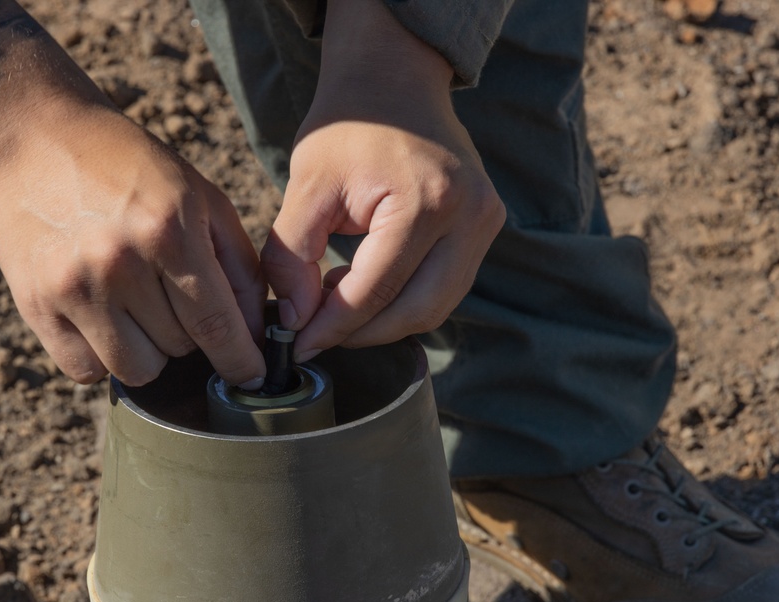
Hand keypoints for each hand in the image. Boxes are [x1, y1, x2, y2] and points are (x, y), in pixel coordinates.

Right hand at [0, 1, 265, 386]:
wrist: (36, 137)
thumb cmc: (131, 167)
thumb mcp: (201, 198)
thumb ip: (239, 266)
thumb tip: (254, 334)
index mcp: (168, 231)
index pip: (216, 325)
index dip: (241, 361)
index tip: (253, 377)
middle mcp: (119, 262)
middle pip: (179, 349)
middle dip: (189, 333)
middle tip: (170, 293)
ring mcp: (71, 287)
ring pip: (136, 370)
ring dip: (148, 350)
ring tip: (137, 305)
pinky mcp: (34, 305)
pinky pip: (85, 370)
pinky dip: (101, 356)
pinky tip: (102, 316)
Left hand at [261, 0, 504, 361]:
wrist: (395, 78)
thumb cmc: (347, 126)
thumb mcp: (307, 185)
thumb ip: (292, 256)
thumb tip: (294, 321)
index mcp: (426, 201)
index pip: (375, 290)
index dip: (331, 327)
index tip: (296, 345)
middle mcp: (469, 216)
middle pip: (416, 311)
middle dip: (362, 334)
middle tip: (315, 336)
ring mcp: (486, 221)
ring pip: (435, 307)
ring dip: (384, 321)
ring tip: (336, 304)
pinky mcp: (486, 226)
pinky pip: (445, 287)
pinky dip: (404, 300)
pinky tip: (365, 286)